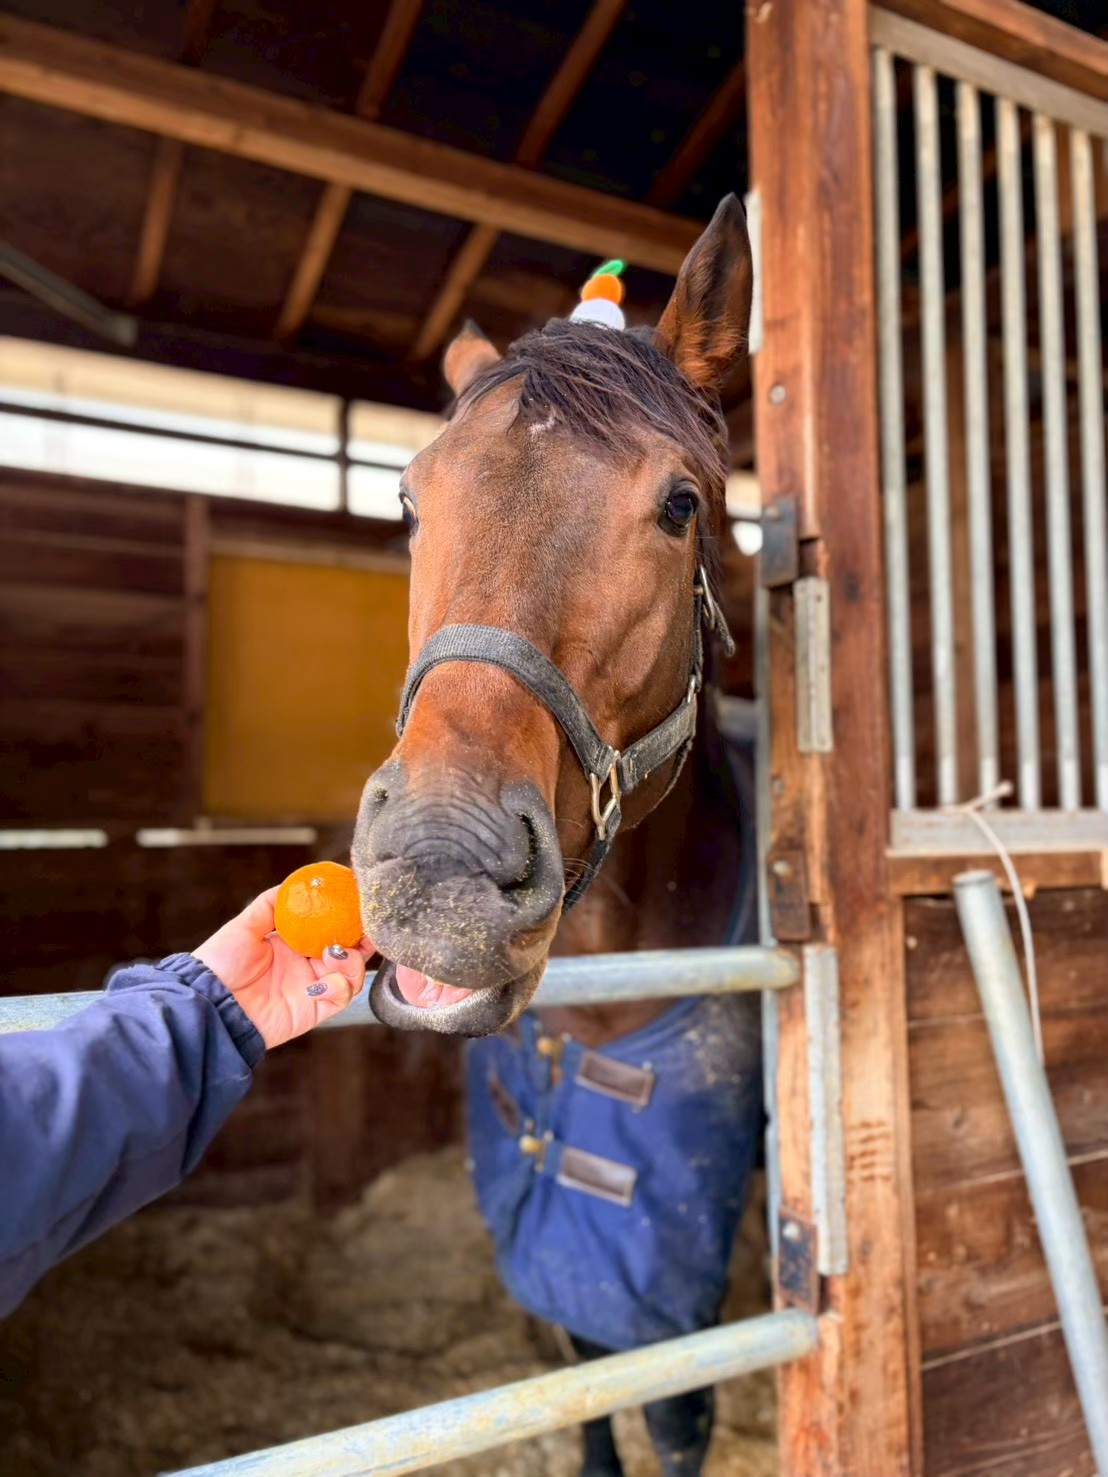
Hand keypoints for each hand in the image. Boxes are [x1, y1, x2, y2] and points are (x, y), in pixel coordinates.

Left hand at [193, 888, 373, 1048]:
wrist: (211, 1004)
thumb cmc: (221, 964)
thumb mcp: (245, 925)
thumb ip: (271, 904)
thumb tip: (297, 883)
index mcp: (294, 943)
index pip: (330, 928)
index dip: (347, 917)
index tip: (358, 904)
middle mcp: (307, 964)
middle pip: (349, 950)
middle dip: (361, 939)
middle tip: (364, 930)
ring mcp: (313, 987)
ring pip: (352, 973)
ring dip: (352, 961)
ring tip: (334, 954)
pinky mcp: (314, 1009)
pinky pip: (341, 997)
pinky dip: (339, 986)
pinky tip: (320, 983)